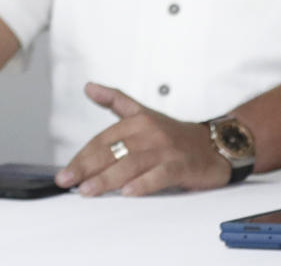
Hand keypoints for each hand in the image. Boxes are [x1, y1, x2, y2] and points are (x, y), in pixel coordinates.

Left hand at [54, 82, 230, 196]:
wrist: (214, 145)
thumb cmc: (173, 134)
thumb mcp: (143, 113)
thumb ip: (115, 101)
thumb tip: (88, 86)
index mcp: (138, 120)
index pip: (103, 140)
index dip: (82, 157)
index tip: (66, 173)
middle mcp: (150, 132)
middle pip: (113, 151)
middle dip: (87, 168)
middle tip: (67, 181)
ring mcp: (166, 149)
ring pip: (131, 163)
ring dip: (108, 178)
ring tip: (88, 190)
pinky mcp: (180, 166)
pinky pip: (159, 175)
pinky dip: (143, 184)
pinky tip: (128, 193)